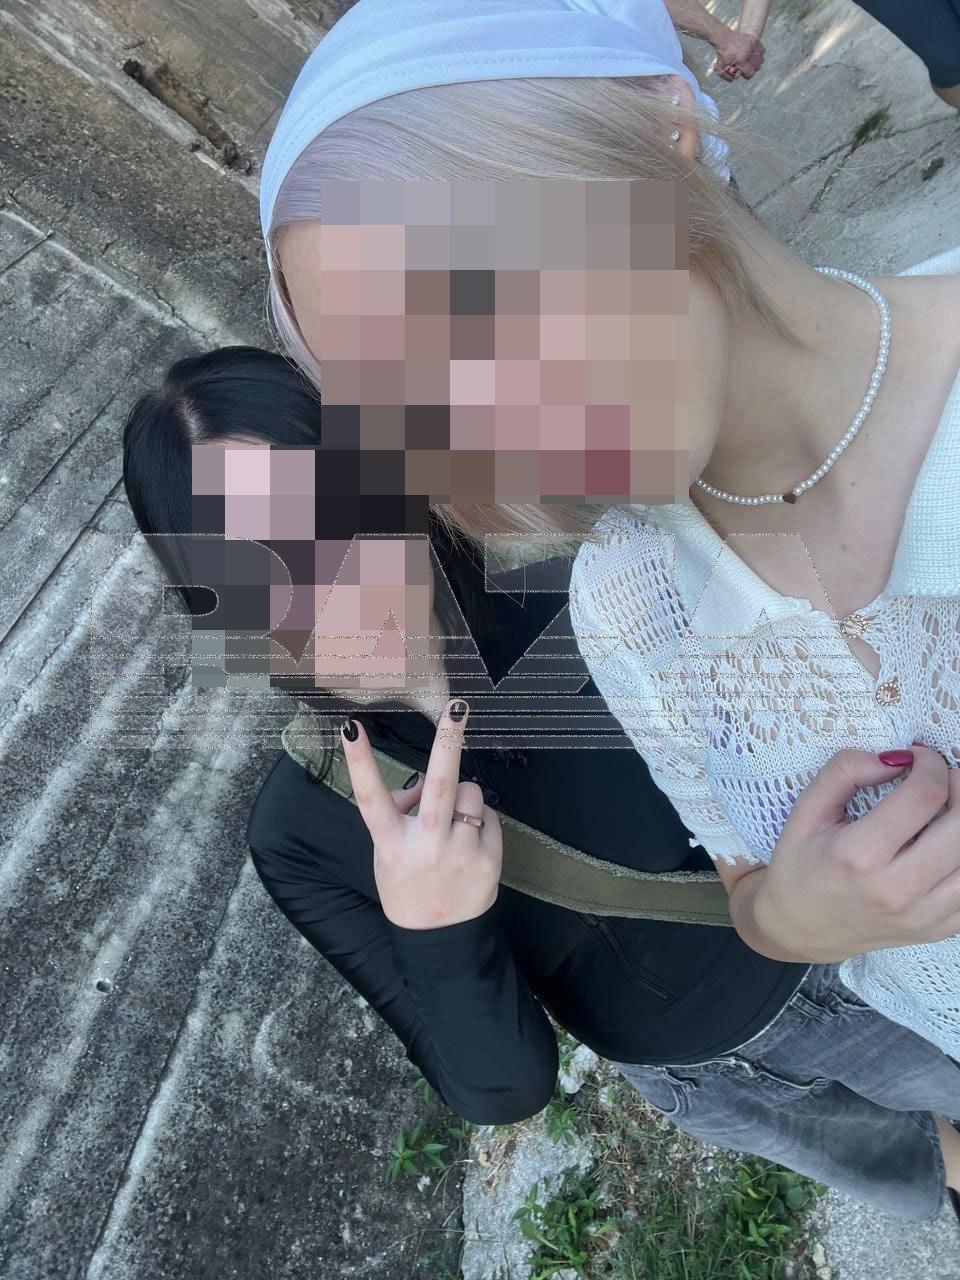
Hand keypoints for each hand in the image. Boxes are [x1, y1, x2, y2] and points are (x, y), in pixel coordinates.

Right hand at [340, 699, 501, 929]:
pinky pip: (488, 816)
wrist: (438, 937)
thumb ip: (398, 815)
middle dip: (449, 740)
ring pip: (471, 792)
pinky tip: (468, 843)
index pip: (370, 796)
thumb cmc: (407, 884)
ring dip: (463, 797)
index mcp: (391, 843)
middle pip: (440, 784)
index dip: (359, 760)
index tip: (351, 728)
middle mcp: (426, 845)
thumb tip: (418, 786)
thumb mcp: (386, 853)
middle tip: (457, 706)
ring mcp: (460, 852)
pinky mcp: (489, 859)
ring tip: (453, 823)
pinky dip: (479, 821)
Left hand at [713, 30, 763, 79]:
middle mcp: (749, 52)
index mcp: (741, 59)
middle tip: (746, 67)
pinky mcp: (755, 39)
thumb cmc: (722, 54)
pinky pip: (762, 50)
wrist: (724, 38)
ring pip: (761, 59)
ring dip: (756, 62)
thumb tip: (736, 78)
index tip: (743, 73)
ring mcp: (753, 45)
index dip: (746, 75)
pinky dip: (759, 54)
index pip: (750, 73)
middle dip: (752, 69)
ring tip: (750, 61)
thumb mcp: (721, 68)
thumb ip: (727, 76)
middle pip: (757, 67)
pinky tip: (752, 54)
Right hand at [750, 745, 959, 962]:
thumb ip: (844, 772)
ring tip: (948, 810)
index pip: (924, 795)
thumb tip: (895, 758)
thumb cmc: (800, 867)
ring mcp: (921, 916)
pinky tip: (945, 844)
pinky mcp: (936, 930)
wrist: (798, 928)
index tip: (920, 757)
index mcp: (858, 855)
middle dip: (959, 786)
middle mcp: (895, 890)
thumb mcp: (806, 812)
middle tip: (942, 778)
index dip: (931, 764)